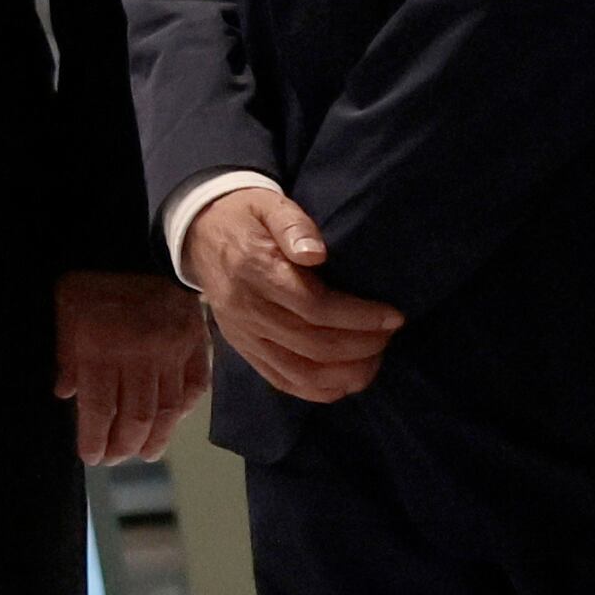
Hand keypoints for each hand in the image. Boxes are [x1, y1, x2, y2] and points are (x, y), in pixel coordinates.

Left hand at [53, 268, 212, 462]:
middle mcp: (139, 353)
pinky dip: (182, 413)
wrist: (141, 247)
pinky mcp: (197, 345)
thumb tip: (65, 395)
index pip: (99, 406)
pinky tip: (170, 425)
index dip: (95, 437)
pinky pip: (194, 389)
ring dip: (155, 438)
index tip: (90, 457)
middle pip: (135, 415)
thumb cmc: (95, 280)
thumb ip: (66, 353)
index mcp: (101, 345)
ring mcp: (173, 351)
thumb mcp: (66, 309)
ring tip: (143, 454)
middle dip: (123, 445)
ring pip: (166, 409)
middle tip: (115, 459)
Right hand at [187, 186, 403, 403]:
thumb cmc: (246, 217)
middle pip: (313, 344)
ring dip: (348, 372)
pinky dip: (323, 390)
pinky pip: (286, 383)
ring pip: (303, 373)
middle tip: (389, 333)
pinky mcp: (245, 351)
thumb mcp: (269, 205)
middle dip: (362, 345)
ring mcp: (243, 336)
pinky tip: (348, 378)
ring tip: (376, 356)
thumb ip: (293, 224)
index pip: (313, 307)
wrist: (201, 234)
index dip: (359, 317)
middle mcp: (246, 311)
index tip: (393, 315)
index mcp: (253, 271)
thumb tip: (316, 253)